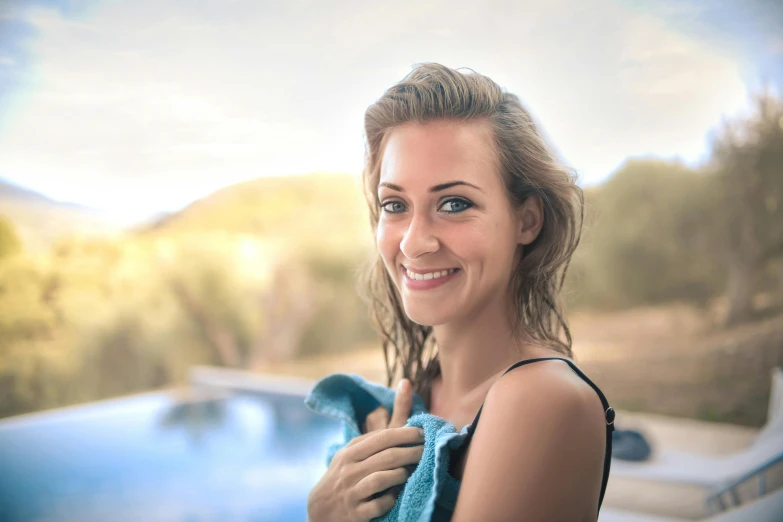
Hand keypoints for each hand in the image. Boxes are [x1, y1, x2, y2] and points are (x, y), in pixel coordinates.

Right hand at [307, 379, 419, 521]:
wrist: (321, 509)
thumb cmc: (345, 474)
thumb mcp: (355, 450)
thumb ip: (381, 426)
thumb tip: (406, 384)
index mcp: (351, 451)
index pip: (383, 437)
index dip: (406, 434)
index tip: (423, 433)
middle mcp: (349, 469)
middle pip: (387, 456)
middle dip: (412, 453)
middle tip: (426, 452)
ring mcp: (351, 491)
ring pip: (384, 478)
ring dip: (403, 474)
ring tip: (414, 471)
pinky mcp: (356, 512)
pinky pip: (379, 503)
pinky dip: (391, 499)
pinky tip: (398, 495)